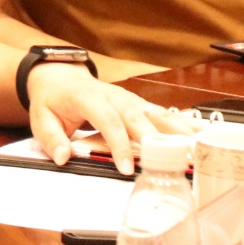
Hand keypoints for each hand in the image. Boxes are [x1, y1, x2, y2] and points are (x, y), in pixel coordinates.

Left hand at [25, 64, 190, 174]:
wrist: (61, 77)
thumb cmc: (54, 100)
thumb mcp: (42, 118)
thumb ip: (51, 138)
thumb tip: (62, 158)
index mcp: (89, 97)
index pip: (107, 120)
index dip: (118, 144)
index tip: (126, 167)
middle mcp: (114, 95)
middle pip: (137, 116)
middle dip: (155, 138)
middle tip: (172, 160)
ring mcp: (129, 98)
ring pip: (155, 112)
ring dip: (176, 130)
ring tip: (196, 148)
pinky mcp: (139, 104)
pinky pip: (162, 114)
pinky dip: (182, 124)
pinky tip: (202, 134)